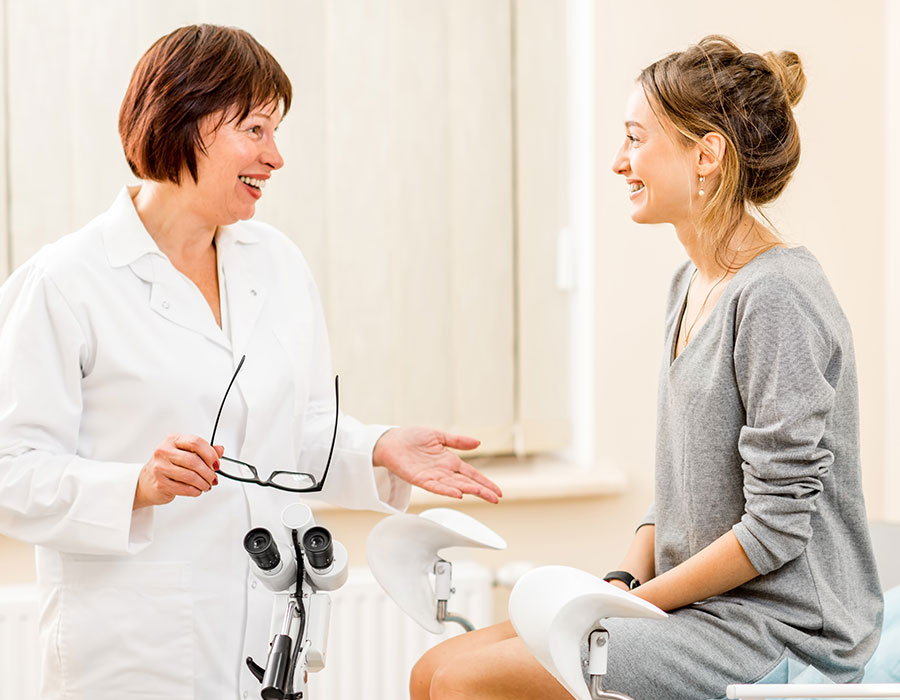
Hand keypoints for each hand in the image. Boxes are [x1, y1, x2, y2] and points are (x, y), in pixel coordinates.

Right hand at [133, 435, 224, 509]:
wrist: (146, 481)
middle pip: (194, 461)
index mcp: (172, 440)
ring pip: (190, 476)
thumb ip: (203, 451)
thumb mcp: (184, 453)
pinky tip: (198, 490)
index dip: (210, 453)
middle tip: (213, 477)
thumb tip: (220, 450)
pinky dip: (195, 491)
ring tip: (207, 485)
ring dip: (203, 483)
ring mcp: (160, 468)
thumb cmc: (167, 465)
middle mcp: (164, 451)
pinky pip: (184, 489)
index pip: (196, 442)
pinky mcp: (160, 483)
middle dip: (208, 472)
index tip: (216, 463)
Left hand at [372, 427, 501, 503]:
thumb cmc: (412, 437)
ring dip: (468, 491)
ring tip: (482, 494)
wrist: (391, 441)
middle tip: (496, 498)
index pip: (472, 474)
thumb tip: (478, 442)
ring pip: (455, 487)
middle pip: (467, 483)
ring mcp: (433, 477)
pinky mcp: (420, 480)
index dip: (485, 482)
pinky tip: (458, 494)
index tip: (497, 491)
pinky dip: (447, 491)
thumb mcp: (439, 436)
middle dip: (482, 490)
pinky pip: (436, 487)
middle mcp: (443, 471)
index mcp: (450, 461)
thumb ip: (458, 441)